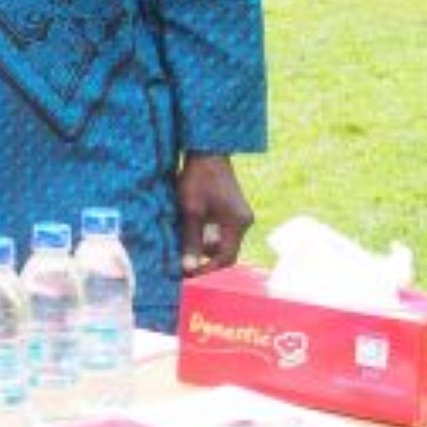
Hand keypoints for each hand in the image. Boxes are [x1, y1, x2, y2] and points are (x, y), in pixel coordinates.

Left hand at [177, 154, 254, 274]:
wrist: (207, 152)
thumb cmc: (198, 179)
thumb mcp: (191, 210)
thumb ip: (191, 240)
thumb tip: (188, 267)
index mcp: (237, 223)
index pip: (226, 258)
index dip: (207, 270)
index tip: (188, 274)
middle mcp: (243, 222)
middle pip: (226, 252)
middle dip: (205, 260)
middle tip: (183, 264)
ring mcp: (239, 215)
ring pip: (222, 242)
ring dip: (204, 247)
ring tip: (183, 248)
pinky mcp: (232, 210)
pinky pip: (221, 231)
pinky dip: (206, 236)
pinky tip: (190, 232)